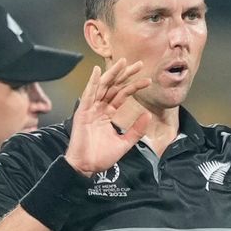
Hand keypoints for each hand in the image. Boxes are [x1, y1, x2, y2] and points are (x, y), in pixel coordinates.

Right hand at [65, 59, 151, 176]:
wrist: (86, 167)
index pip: (122, 95)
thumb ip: (136, 129)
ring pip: (102, 87)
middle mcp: (99, 109)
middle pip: (114, 87)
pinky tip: (98, 71)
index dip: (134, 86)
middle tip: (138, 64)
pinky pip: (88, 95)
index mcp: (107, 114)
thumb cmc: (101, 157)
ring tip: (123, 62)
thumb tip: (148, 115)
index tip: (147, 80)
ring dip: (112, 74)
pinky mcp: (82, 113)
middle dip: (125, 75)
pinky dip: (92, 83)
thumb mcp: (125, 142)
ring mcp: (90, 110)